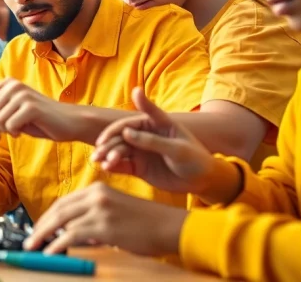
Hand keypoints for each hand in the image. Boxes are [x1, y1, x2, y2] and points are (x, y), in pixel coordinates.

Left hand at [0, 78, 79, 141]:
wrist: (68, 122)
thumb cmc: (39, 120)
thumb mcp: (12, 115)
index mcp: (7, 83)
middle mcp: (13, 85)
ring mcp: (22, 94)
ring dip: (2, 131)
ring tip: (15, 131)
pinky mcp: (31, 106)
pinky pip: (9, 125)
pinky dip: (14, 133)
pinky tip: (23, 131)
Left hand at [26, 182, 186, 255]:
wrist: (168, 226)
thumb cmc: (146, 222)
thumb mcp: (115, 211)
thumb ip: (94, 218)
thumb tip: (76, 233)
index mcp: (97, 189)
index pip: (64, 201)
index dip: (48, 215)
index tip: (39, 226)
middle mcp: (96, 195)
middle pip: (58, 210)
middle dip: (40, 225)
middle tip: (30, 238)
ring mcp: (99, 210)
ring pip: (60, 221)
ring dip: (43, 235)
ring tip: (33, 246)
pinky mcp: (103, 226)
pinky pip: (71, 235)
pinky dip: (56, 244)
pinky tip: (49, 252)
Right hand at [92, 87, 225, 196]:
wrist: (202, 180)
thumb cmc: (194, 157)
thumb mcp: (176, 148)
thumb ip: (152, 141)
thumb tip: (126, 133)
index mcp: (154, 122)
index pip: (132, 120)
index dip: (116, 127)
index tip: (105, 135)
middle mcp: (143, 134)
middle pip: (120, 136)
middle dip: (108, 143)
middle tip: (98, 152)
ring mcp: (140, 150)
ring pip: (118, 150)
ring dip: (107, 154)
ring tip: (100, 162)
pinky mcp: (139, 166)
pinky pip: (122, 165)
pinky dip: (112, 166)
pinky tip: (106, 168)